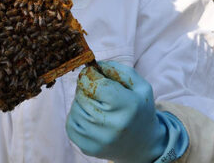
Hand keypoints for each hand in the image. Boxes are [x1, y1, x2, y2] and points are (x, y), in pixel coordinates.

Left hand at [66, 61, 187, 162]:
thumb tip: (92, 64)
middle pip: (83, 95)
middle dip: (85, 87)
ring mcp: (100, 139)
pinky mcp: (89, 148)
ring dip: (81, 102)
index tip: (92, 72)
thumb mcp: (139, 85)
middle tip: (95, 89)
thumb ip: (116, 69)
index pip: (96, 84)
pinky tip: (90, 116)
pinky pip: (71, 124)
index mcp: (129, 106)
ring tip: (95, 104)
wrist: (143, 144)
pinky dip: (76, 116)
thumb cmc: (139, 109)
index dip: (90, 74)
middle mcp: (114, 125)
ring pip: (75, 108)